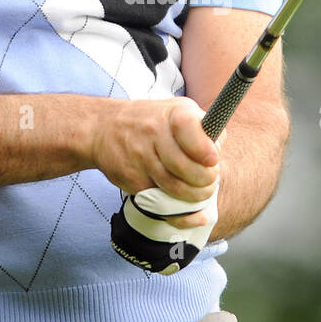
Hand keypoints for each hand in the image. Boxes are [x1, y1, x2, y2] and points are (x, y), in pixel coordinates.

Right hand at [90, 96, 219, 205]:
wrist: (101, 128)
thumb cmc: (148, 121)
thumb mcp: (177, 110)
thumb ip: (202, 128)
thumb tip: (218, 149)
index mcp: (173, 114)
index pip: (192, 132)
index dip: (206, 151)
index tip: (213, 160)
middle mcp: (155, 133)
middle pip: (188, 169)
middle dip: (206, 182)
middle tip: (210, 183)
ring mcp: (141, 157)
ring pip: (176, 189)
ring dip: (194, 199)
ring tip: (199, 194)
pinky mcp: (131, 179)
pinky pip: (159, 203)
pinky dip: (176, 211)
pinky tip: (184, 208)